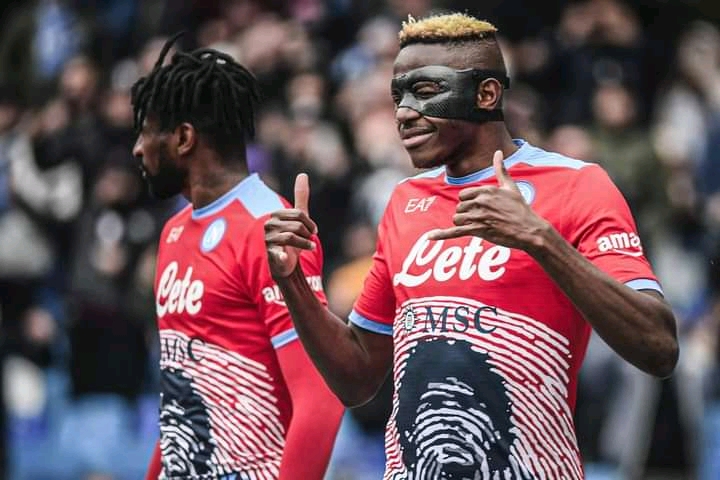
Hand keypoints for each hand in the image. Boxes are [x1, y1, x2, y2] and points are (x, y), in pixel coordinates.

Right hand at [264, 173, 317, 277]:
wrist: (286, 262)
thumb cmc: (293, 237)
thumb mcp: (298, 217)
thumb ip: (301, 196)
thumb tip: (303, 174)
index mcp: (275, 215)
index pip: (299, 214)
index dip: (310, 224)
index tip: (313, 231)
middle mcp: (269, 226)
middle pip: (297, 225)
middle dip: (308, 234)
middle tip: (310, 240)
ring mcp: (268, 240)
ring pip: (292, 237)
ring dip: (305, 243)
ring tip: (310, 247)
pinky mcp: (271, 254)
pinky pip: (277, 253)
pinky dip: (281, 255)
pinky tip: (285, 257)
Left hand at [428, 150, 547, 249]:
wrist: (529, 229)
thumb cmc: (520, 208)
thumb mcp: (510, 186)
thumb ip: (501, 169)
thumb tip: (498, 152)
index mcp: (485, 190)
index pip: (463, 195)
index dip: (469, 202)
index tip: (480, 207)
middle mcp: (480, 202)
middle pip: (459, 207)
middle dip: (467, 214)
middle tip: (483, 219)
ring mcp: (478, 216)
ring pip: (457, 218)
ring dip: (464, 223)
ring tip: (478, 226)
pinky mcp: (478, 230)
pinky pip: (455, 231)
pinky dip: (441, 234)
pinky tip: (429, 236)